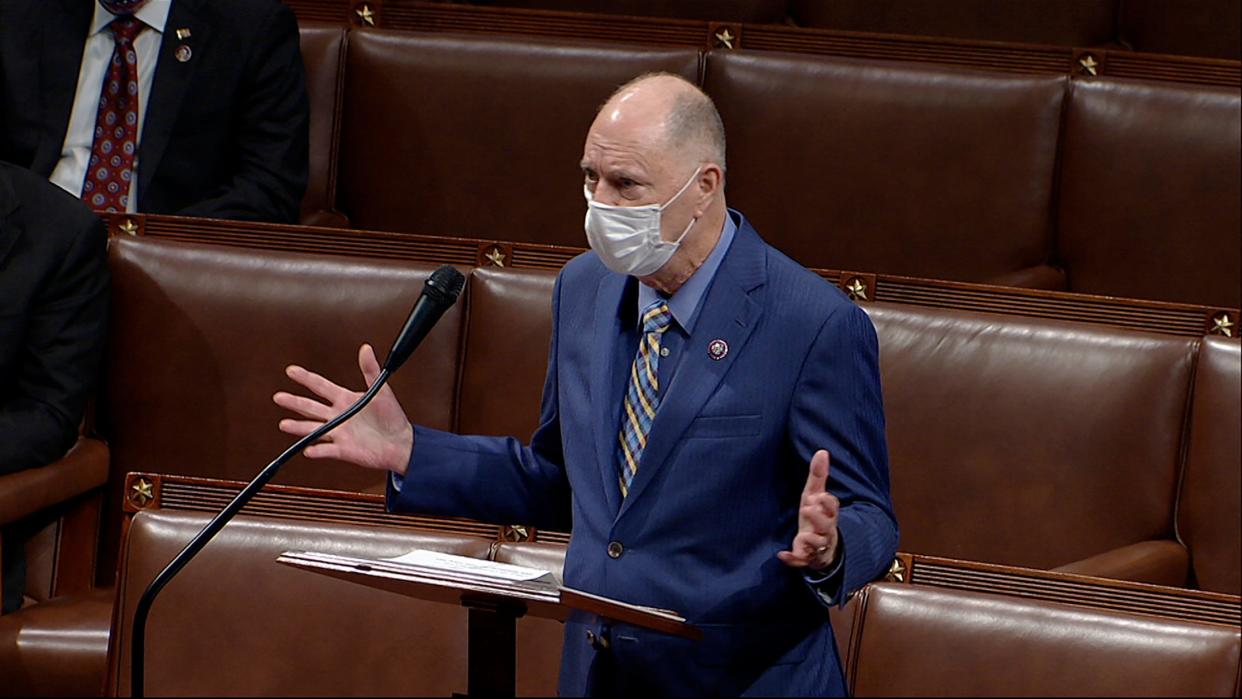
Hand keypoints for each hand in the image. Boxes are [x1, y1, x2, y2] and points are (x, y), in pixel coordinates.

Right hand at [273, 344, 413, 474]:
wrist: (401, 442)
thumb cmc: (392, 417)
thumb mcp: (381, 390)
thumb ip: (370, 370)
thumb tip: (366, 348)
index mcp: (345, 399)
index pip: (320, 386)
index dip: (306, 378)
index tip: (291, 370)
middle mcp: (338, 416)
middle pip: (311, 407)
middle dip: (294, 402)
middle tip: (279, 397)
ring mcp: (339, 433)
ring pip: (314, 429)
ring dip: (299, 427)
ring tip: (284, 424)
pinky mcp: (344, 449)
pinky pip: (327, 450)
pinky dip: (318, 450)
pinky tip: (308, 449)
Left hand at [777, 450, 839, 570]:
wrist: (820, 547)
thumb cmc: (816, 517)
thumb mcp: (814, 495)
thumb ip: (818, 476)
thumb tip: (822, 451)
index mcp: (828, 514)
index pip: (833, 508)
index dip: (827, 503)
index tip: (819, 496)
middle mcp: (825, 530)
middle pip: (827, 526)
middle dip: (819, 519)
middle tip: (808, 509)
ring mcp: (817, 546)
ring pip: (818, 545)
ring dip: (810, 541)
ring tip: (802, 537)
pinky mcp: (807, 558)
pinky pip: (801, 561)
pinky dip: (793, 559)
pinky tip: (782, 555)